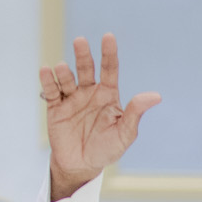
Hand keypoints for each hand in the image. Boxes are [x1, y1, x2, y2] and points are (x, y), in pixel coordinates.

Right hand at [41, 33, 160, 201]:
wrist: (82, 165)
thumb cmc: (107, 148)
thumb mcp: (124, 134)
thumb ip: (135, 113)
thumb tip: (156, 96)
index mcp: (108, 95)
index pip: (109, 70)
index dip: (109, 54)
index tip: (108, 37)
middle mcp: (89, 92)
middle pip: (86, 68)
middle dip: (83, 55)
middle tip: (80, 41)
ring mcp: (71, 98)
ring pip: (67, 78)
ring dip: (64, 72)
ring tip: (62, 67)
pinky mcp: (55, 107)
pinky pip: (50, 91)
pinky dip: (47, 81)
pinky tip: (46, 70)